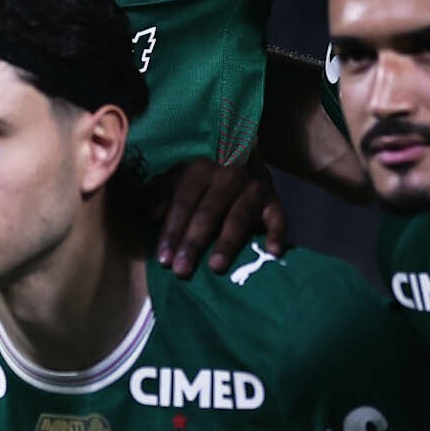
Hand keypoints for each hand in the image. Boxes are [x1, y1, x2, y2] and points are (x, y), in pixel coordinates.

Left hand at [150, 151, 283, 275]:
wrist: (244, 160)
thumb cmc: (204, 180)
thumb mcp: (178, 179)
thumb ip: (161, 194)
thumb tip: (152, 215)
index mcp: (200, 169)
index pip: (183, 202)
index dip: (172, 231)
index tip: (164, 259)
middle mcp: (229, 175)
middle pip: (208, 212)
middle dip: (193, 242)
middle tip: (182, 270)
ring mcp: (254, 188)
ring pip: (239, 217)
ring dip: (227, 243)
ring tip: (216, 267)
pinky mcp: (274, 200)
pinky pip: (278, 218)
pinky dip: (277, 234)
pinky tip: (272, 252)